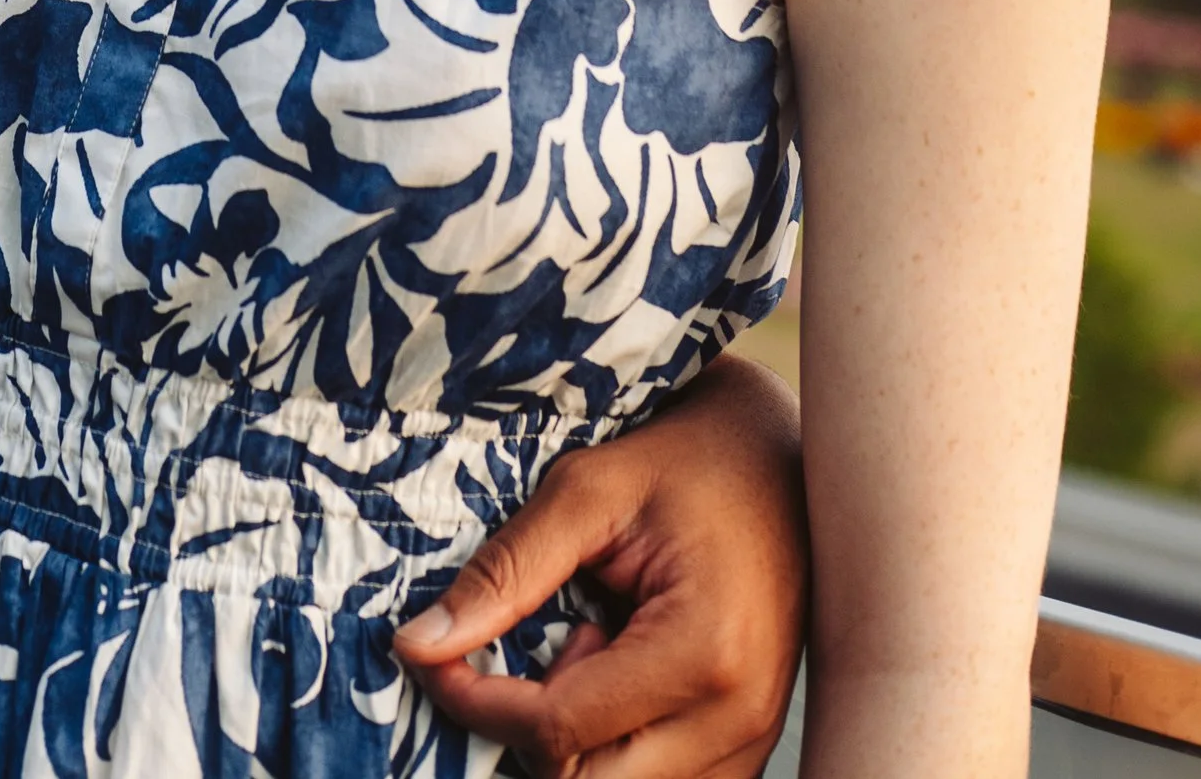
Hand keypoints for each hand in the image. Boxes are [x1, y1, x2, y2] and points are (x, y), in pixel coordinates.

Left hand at [392, 352, 805, 778]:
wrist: (780, 456)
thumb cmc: (688, 461)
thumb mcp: (587, 489)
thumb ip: (505, 570)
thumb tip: (420, 641)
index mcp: (702, 654)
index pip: (559, 732)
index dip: (476, 701)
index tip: (431, 655)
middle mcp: (737, 719)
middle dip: (525, 731)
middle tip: (522, 645)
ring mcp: (750, 741)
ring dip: (574, 740)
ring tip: (584, 641)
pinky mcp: (747, 745)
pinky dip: (612, 744)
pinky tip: (613, 667)